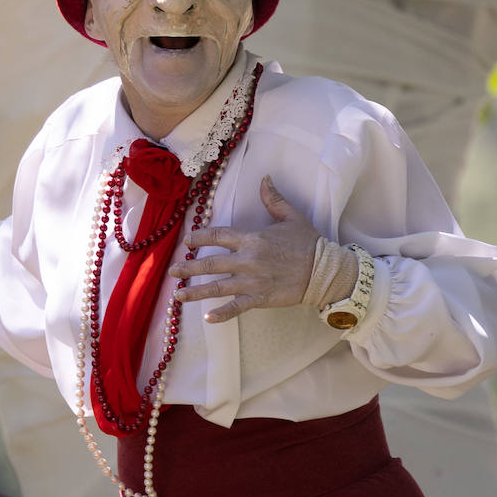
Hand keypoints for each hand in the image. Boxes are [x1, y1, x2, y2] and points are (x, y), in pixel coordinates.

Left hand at [167, 175, 319, 322]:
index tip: (187, 240)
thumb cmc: (308, 242)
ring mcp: (252, 281)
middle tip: (171, 270)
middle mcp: (247, 259)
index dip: (200, 237)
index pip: (218, 235)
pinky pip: (237, 307)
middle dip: (188, 267)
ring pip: (217, 287)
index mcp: (252, 238)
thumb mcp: (291, 216)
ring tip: (177, 295)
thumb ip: (273, 199)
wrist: (325, 270)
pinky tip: (207, 318)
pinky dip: (222, 313)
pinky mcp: (260, 298)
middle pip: (210, 263)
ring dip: (195, 291)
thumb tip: (265, 177)